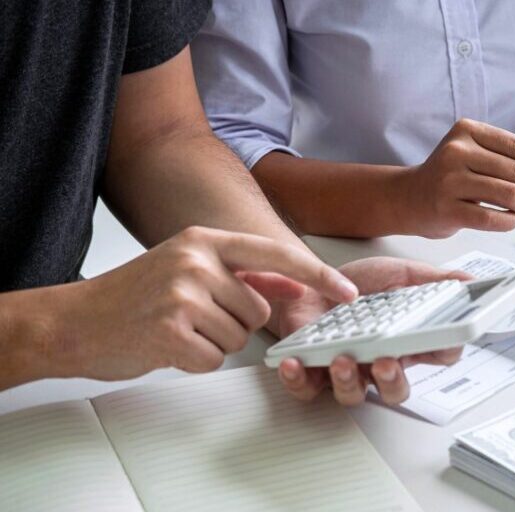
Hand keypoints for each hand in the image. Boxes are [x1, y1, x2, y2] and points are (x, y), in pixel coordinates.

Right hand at [47, 226, 357, 380]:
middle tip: (193, 319)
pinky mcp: (170, 331)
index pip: (276, 255)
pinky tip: (167, 346)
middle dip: (235, 324)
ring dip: (214, 343)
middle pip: (259, 311)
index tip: (347, 292)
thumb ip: (239, 273)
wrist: (72, 321)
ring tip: (176, 329)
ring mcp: (182, 295)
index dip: (318, 275)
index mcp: (203, 240)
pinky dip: (195, 362)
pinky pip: (214, 359)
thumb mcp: (186, 267)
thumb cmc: (132, 296)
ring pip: (239, 338)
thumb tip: (293, 283)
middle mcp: (196, 261)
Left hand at [273, 257, 471, 405]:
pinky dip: (299, 379)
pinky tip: (295, 364)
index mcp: (405, 342)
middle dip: (393, 380)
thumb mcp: (398, 274)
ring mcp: (345, 370)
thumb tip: (469, 282)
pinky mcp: (310, 372)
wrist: (308, 280)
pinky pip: (306, 388)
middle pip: (396, 390)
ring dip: (348, 381)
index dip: (446, 349)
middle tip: (386, 361)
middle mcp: (378, 362)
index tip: (447, 339)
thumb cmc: (353, 285)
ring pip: (353, 395)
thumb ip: (432, 281)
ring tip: (342, 358)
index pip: (437, 355)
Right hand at [397, 118, 514, 237]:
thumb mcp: (475, 157)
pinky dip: (509, 222)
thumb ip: (509, 163)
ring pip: (509, 194)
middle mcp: (458, 151)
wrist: (407, 198)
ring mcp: (450, 179)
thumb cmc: (450, 180)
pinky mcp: (445, 207)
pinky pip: (491, 218)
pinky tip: (511, 221)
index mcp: (469, 131)